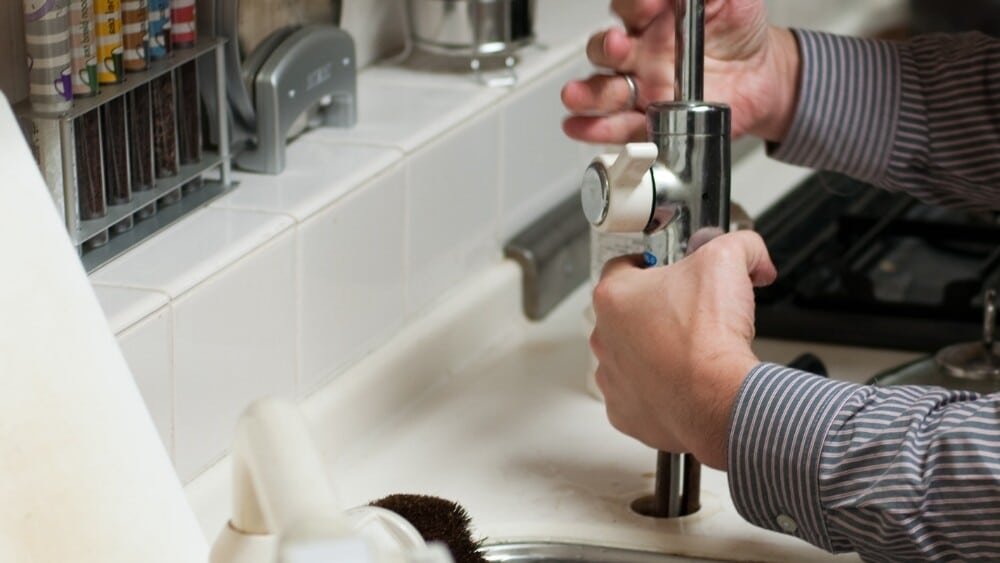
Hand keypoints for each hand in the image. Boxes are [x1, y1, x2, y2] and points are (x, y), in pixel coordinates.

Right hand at [562, 0, 800, 142]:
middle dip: (606, 48)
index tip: (648, 6)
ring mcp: (641, 88)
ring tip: (578, 95)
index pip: (629, 8)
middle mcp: (640, 52)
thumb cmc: (739, 32)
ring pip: (604, 90)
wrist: (761, 76)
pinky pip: (619, 127)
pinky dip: (597, 130)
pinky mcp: (649, 120)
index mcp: (653, 18)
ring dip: (588, 93)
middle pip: (605, 50)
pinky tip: (581, 126)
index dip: (634, 5)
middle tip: (617, 46)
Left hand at [590, 231, 776, 469]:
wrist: (719, 400)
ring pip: (629, 355)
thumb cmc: (709, 338)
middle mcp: (604, 337)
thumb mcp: (728, 260)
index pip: (623, 266)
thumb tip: (751, 252)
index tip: (671, 271)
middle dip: (657, 310)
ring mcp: (611, 377)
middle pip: (627, 313)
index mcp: (614, 296)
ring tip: (689, 351)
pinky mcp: (624, 412)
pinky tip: (683, 383)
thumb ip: (739, 245)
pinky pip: (638, 394)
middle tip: (690, 313)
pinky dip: (658, 389)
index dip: (652, 264)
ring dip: (654, 352)